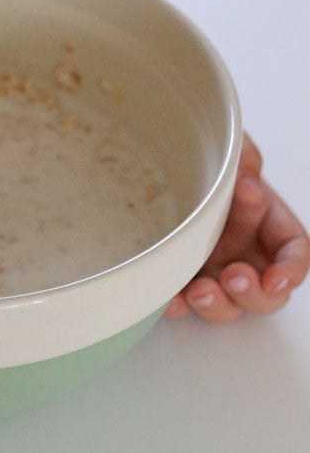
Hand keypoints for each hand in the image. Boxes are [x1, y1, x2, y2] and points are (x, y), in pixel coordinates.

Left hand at [165, 133, 309, 322]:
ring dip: (217, 305)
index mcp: (267, 224)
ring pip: (228, 307)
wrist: (158, 159)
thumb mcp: (228, 146)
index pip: (294, 253)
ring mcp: (213, 270)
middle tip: (232, 276)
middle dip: (253, 293)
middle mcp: (245, 253)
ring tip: (199, 290)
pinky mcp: (181, 278)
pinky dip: (176, 306)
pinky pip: (182, 303)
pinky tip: (168, 300)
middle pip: (267, 294)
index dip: (291, 271)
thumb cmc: (204, 156)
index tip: (276, 279)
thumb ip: (244, 159)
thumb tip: (248, 188)